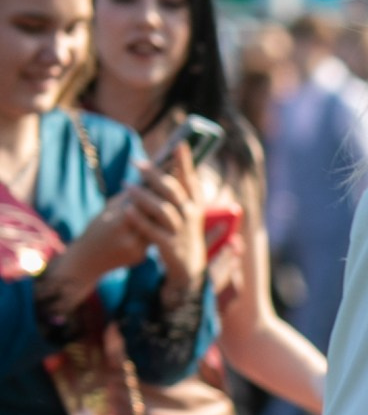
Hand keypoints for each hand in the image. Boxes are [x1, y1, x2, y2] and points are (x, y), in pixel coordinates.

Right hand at [47, 145, 206, 303]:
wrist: (86, 261)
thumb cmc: (94, 230)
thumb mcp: (107, 210)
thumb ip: (127, 198)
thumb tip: (146, 181)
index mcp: (116, 225)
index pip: (141, 203)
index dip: (152, 188)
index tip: (162, 174)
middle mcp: (129, 239)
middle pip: (153, 215)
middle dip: (162, 198)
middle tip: (173, 182)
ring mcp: (137, 250)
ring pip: (156, 226)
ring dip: (164, 211)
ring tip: (172, 197)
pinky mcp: (141, 257)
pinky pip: (153, 236)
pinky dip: (158, 224)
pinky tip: (165, 215)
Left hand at [141, 143, 207, 293]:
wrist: (188, 270)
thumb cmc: (183, 234)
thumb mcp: (187, 212)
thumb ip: (179, 191)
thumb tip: (169, 165)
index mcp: (195, 205)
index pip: (190, 179)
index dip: (185, 162)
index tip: (179, 144)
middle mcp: (191, 216)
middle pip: (172, 191)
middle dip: (154, 175)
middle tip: (135, 163)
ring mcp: (180, 231)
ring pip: (162, 209)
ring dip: (143, 195)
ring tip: (125, 185)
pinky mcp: (169, 246)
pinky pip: (151, 230)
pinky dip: (139, 218)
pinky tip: (126, 208)